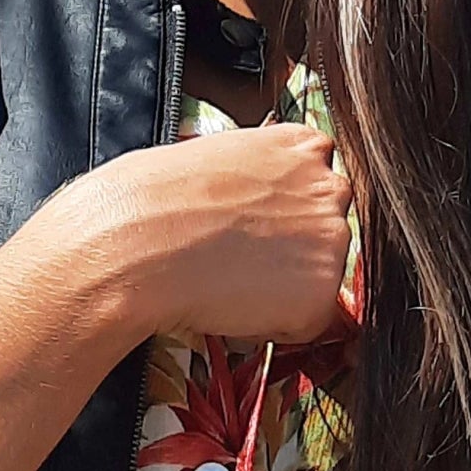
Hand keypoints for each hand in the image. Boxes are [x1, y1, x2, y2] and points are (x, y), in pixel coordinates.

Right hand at [64, 124, 353, 343]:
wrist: (139, 245)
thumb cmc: (155, 204)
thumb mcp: (219, 163)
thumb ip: (258, 183)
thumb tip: (258, 216)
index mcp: (304, 143)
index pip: (315, 191)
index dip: (280, 219)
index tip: (249, 230)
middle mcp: (328, 185)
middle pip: (325, 234)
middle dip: (291, 253)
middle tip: (237, 261)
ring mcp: (331, 239)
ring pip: (318, 280)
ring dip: (283, 290)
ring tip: (231, 280)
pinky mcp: (320, 294)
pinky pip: (307, 324)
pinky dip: (276, 327)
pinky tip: (236, 304)